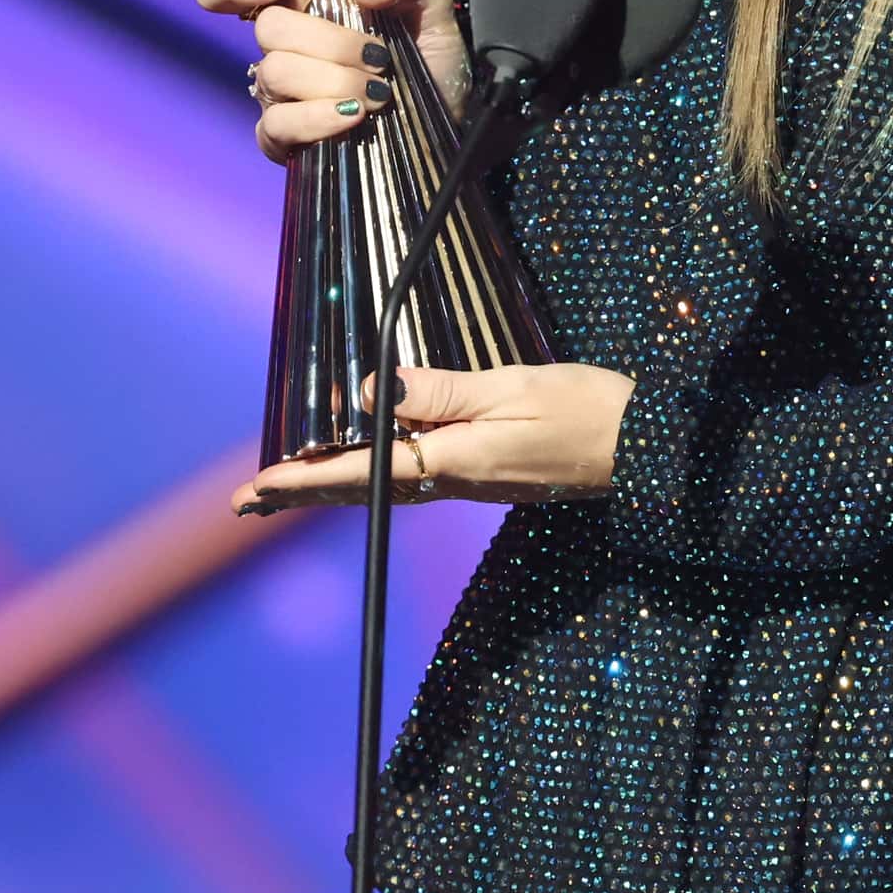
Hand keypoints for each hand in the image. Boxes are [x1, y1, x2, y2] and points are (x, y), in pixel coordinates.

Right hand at [193, 0, 470, 165]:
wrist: (448, 122)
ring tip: (379, 93)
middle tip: (375, 55)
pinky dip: (318, 116)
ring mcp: (281, 92)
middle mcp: (287, 43)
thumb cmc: (431, 60)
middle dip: (326, 40)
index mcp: (310, 1)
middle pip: (266, 26)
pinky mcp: (283, 138)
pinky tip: (354, 116)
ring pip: (275, 72)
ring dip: (335, 80)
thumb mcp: (431, 2)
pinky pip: (278, 123)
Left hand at [234, 362, 634, 512]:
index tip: (257, 486)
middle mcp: (452, 481)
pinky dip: (366, 475)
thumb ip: (441, 391)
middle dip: (299, 493)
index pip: (361, 470)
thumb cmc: (588, 412)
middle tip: (244, 502)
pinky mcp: (485, 474)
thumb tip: (371, 392)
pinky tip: (355, 466)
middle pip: (359, 490)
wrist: (648, 449)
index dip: (304, 476)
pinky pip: (408, 477)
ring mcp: (469, 482)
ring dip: (325, 487)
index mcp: (453, 463)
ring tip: (281, 487)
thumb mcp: (512, 389)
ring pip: (379, 486)